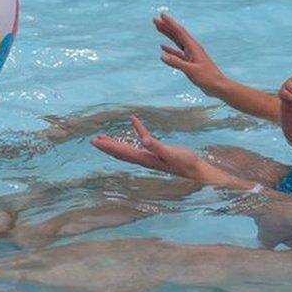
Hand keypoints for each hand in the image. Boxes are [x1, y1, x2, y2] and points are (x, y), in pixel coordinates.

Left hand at [91, 116, 233, 184]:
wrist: (197, 171)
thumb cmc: (185, 163)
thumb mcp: (171, 153)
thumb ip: (157, 147)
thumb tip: (143, 140)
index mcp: (145, 159)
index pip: (122, 152)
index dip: (108, 147)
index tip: (95, 141)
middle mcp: (145, 159)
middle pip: (121, 152)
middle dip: (107, 146)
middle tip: (94, 140)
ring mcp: (150, 156)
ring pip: (129, 148)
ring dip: (116, 142)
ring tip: (105, 137)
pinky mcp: (158, 151)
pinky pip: (144, 138)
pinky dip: (138, 129)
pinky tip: (133, 120)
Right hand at [153, 13, 226, 96]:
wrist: (217, 86)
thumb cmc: (207, 78)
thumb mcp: (191, 70)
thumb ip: (176, 63)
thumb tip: (161, 55)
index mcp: (193, 47)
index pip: (180, 32)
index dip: (170, 23)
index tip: (162, 15)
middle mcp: (192, 48)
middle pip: (177, 34)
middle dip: (166, 26)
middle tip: (155, 20)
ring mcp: (191, 55)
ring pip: (176, 42)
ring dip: (167, 35)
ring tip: (158, 28)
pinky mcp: (189, 62)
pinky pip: (177, 53)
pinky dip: (170, 49)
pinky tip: (163, 47)